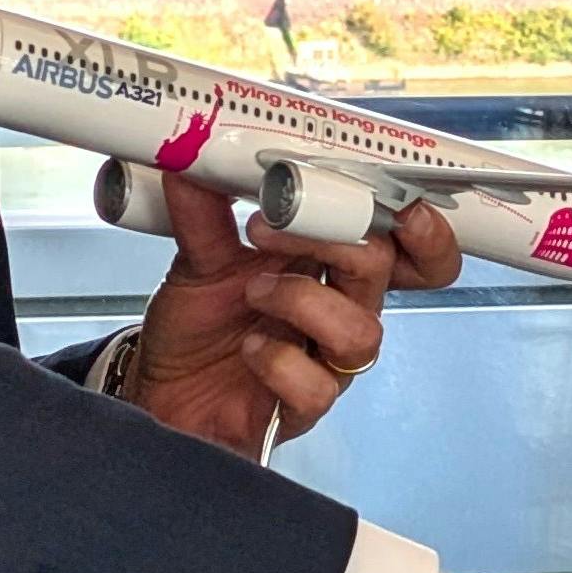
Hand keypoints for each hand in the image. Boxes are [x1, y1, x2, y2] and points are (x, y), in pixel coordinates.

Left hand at [121, 173, 456, 456]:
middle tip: (281, 223)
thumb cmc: (197, 332)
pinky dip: (279, 360)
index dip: (411, 220)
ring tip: (252, 292)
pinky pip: (317, 386)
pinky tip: (249, 348)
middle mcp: (337, 310)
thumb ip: (202, 214)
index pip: (401, 242)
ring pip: (361, 332)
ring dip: (302, 300)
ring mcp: (324, 361)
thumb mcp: (197, 261)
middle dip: (339, 240)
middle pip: (384, 271)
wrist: (160, 395)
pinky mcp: (301, 408)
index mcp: (328, 265)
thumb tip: (193, 164)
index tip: (366, 186)